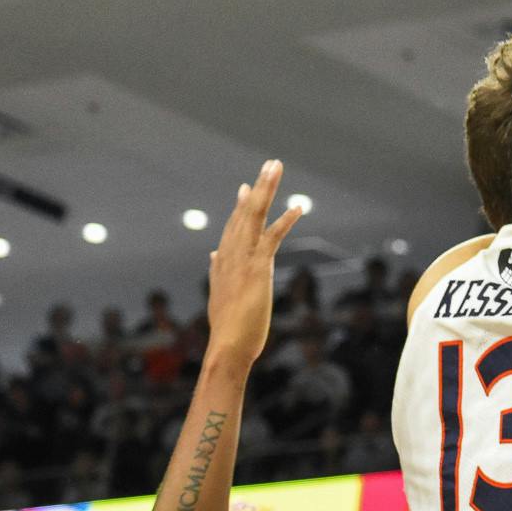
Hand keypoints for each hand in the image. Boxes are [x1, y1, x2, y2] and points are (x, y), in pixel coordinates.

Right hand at [204, 160, 302, 374]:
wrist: (227, 345)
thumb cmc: (226, 328)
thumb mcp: (219, 294)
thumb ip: (217, 272)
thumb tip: (213, 255)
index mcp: (223, 261)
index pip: (232, 227)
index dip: (240, 206)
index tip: (246, 188)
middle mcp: (230, 254)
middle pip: (244, 213)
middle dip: (258, 188)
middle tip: (270, 165)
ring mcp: (243, 259)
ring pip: (255, 216)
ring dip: (267, 189)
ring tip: (276, 167)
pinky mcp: (258, 267)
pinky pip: (273, 237)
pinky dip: (286, 220)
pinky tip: (298, 207)